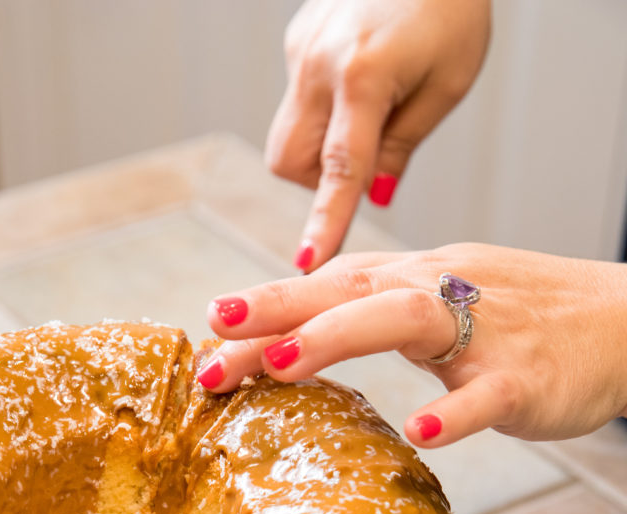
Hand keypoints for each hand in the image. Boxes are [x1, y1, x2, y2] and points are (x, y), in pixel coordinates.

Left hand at [201, 243, 626, 446]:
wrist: (622, 320)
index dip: (264, 306)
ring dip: (338, 337)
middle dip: (276, 313)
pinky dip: (456, 411)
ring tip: (280, 364)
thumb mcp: (438, 302)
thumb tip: (288, 336)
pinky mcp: (524, 376)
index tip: (206, 329)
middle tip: (213, 341)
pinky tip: (422, 433)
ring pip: (404, 320)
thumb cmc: (518, 316)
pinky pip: (487, 394)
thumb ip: (371, 312)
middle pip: (346, 291)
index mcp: (412, 279)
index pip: (326, 287)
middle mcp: (438, 292)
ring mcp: (482, 333)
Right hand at [267, 0, 490, 269]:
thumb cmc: (451, 8)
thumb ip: (402, 145)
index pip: (339, 169)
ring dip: (317, 152)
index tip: (308, 264)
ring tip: (366, 116)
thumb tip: (373, 195)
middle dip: (317, 183)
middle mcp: (319, 64)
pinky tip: (360, 77)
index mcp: (363, 76)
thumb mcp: (446, 84)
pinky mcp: (296, 40)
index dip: (325, 221)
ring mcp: (300, 50)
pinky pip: (298, 101)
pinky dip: (324, 112)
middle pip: (290, 162)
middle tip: (365, 161)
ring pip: (287, 138)